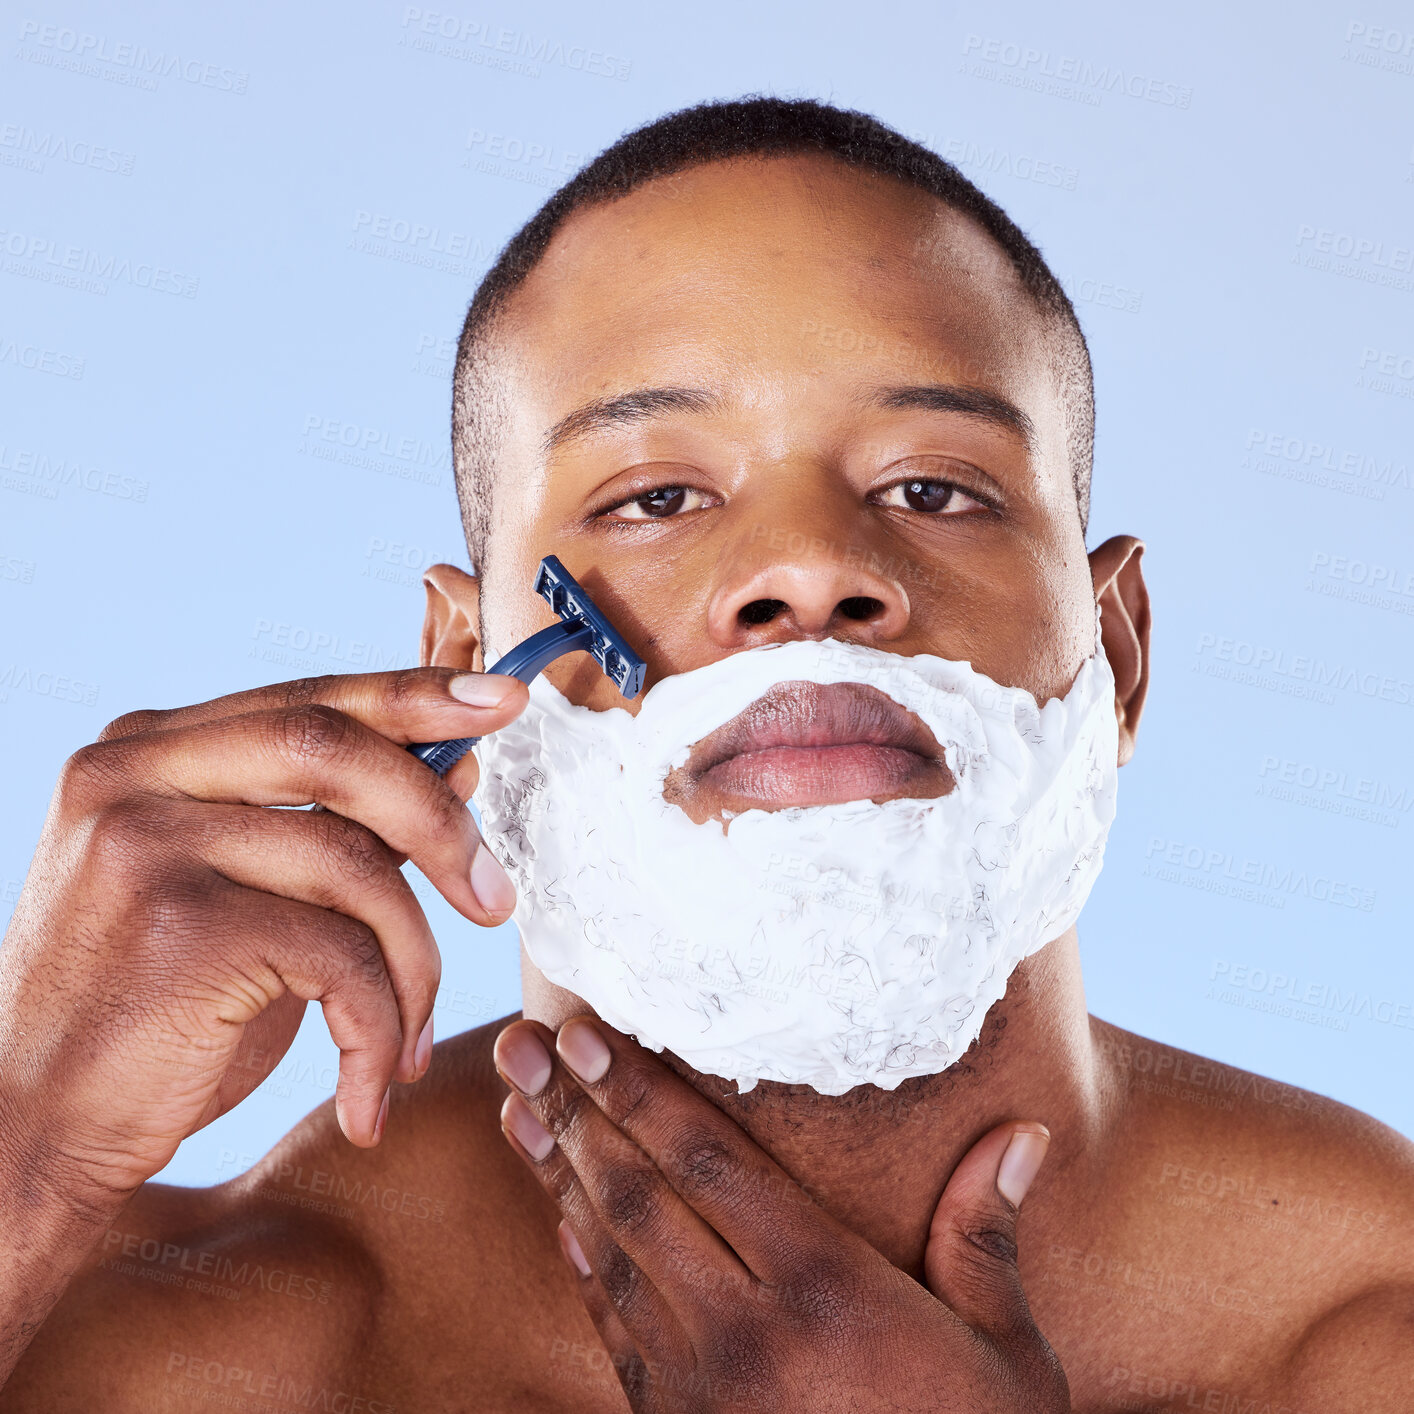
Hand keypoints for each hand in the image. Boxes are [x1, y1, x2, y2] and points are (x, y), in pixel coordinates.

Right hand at [0, 667, 526, 1208]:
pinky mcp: (177, 925)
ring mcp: (146, 843)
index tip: (503, 701)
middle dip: (438, 822)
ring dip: (413, 963)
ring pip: (353, 865)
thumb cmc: (155, 1016)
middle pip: (335, 749)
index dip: (415, 694)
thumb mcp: (246, 901)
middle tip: (495, 900)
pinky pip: (340, 955)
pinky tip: (368, 1088)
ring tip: (407, 1038)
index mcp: (148, 751)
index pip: (308, 700)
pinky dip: (379, 1026)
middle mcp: (134, 775)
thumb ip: (332, 828)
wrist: (34, 1136)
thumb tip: (458, 769)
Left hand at [494, 1016, 1069, 1413]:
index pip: (710, 1162)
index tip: (588, 1034)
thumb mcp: (1005, 1353)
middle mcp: (747, 1331)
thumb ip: (984, 1236)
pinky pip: (611, 1327)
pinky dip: (579, 1259)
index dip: (642, 1092)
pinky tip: (558, 1211)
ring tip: (515, 1103)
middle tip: (522, 1042)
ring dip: (557, 1172)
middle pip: (640, 1195)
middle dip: (576, 1111)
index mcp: (825, 1290)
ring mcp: (699, 1387)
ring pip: (610, 1253)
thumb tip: (1019, 1132)